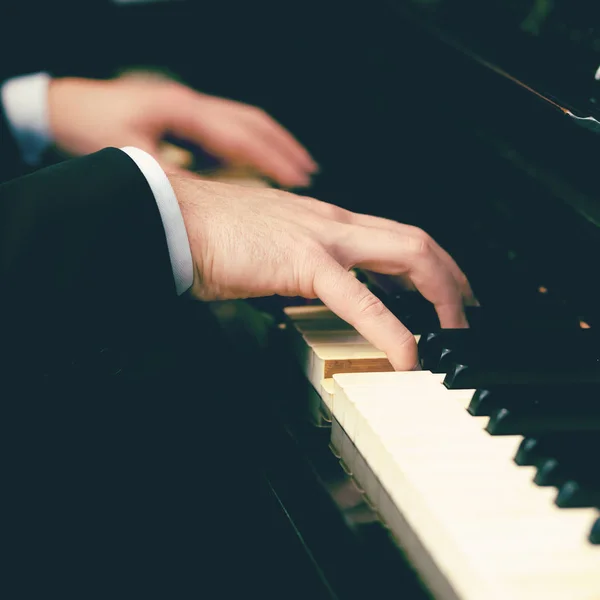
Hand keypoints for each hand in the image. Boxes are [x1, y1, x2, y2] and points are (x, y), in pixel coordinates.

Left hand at [47, 76, 316, 186]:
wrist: (66, 107)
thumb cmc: (93, 126)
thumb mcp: (131, 158)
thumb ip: (171, 179)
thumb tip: (206, 203)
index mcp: (183, 112)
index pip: (241, 135)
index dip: (273, 157)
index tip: (299, 177)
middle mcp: (192, 106)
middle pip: (252, 121)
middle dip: (283, 146)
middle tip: (308, 172)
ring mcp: (190, 109)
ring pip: (243, 122)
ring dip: (271, 144)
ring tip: (293, 167)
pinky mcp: (184, 117)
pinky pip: (228, 129)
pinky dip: (250, 146)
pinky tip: (257, 164)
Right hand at [168, 175, 475, 369]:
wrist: (173, 215)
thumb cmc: (212, 232)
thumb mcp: (269, 243)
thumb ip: (297, 259)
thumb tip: (310, 283)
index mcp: (325, 220)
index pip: (395, 236)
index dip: (430, 265)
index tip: (443, 294)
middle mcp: (334, 222)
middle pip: (417, 240)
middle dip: (453, 279)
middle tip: (466, 316)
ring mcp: (322, 238)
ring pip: (408, 255)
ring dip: (442, 296)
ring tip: (454, 335)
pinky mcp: (302, 262)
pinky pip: (360, 298)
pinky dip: (391, 330)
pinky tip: (407, 356)